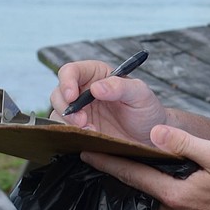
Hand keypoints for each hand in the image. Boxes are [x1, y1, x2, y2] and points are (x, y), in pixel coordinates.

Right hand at [50, 59, 168, 147]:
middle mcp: (84, 91)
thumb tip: (96, 87)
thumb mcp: (140, 94)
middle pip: (59, 93)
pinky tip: (89, 136)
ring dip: (68, 122)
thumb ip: (120, 86)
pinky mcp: (80, 129)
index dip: (67, 82)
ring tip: (89, 130)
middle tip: (82, 120)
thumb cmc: (147, 110)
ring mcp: (80, 111)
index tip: (72, 96)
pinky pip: (64, 130)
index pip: (71, 71)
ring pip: (58, 112)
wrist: (150, 138)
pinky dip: (71, 133)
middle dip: (65, 107)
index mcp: (97, 74)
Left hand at [82, 123, 209, 209]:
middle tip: (100, 152)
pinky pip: (165, 208)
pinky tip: (158, 181)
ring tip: (126, 163)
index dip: (108, 161)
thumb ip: (184, 143)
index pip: (133, 174)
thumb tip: (154, 132)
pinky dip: (157, 193)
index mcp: (175, 195)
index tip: (85, 151)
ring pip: (152, 199)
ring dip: (141, 183)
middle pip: (138, 189)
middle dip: (121, 171)